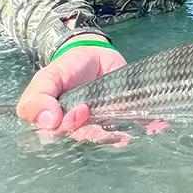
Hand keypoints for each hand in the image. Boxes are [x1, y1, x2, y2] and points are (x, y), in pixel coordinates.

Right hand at [16, 39, 138, 145]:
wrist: (93, 53)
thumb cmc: (67, 68)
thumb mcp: (47, 77)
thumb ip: (37, 98)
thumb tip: (47, 122)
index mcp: (56, 123)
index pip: (59, 136)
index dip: (70, 127)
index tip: (81, 110)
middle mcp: (79, 129)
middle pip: (87, 139)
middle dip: (98, 134)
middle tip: (105, 119)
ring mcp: (103, 124)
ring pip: (111, 137)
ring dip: (121, 136)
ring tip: (130, 133)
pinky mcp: (123, 117)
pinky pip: (134, 128)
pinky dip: (145, 128)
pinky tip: (154, 127)